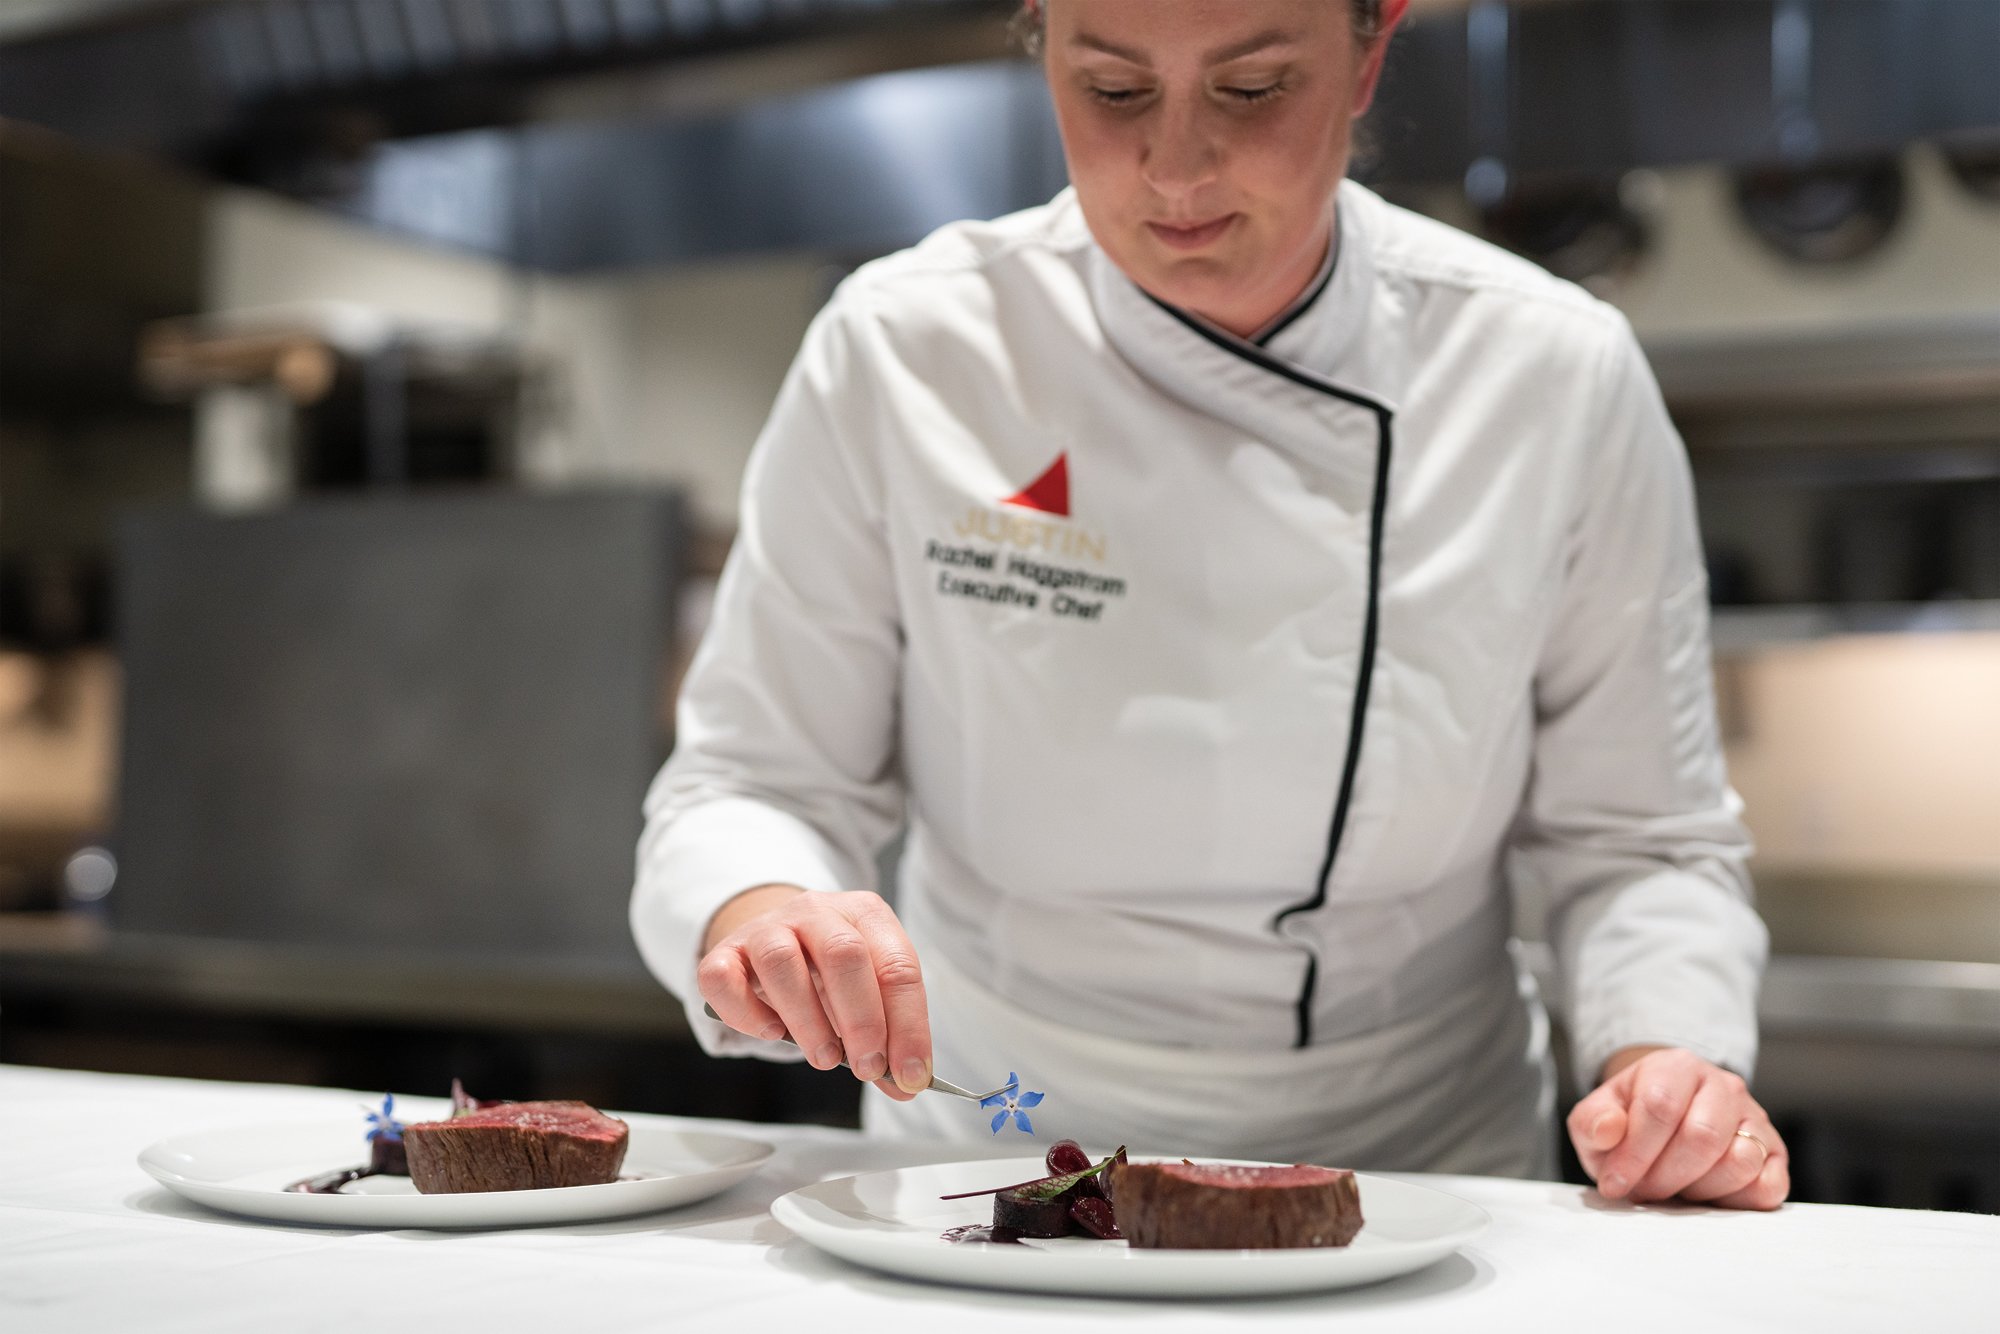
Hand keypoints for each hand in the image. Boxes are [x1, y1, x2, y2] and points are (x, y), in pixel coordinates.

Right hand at [696, 884, 933, 1101]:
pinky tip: (771, 1032)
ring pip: (781, 962)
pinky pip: (724, 977)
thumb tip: (906, 1084)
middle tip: (867, 1066)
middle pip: (843, 954)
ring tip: (825, 1057)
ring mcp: (766, 927)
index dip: (908, 1024)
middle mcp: (816, 912)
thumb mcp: (867, 992)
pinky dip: (746, 1012)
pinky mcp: (724, 951)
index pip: (898, 965)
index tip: (909, 1074)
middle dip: (862, 1019)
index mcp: (865, 914)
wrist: (773, 939)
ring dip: (808, 1020)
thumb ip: (887, 1036)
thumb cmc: (827, 972)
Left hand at [1567, 1046, 1788, 1209]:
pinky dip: (1737, 1201)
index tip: (1615, 1183)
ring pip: (1740, 1161)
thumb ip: (1593, 1122)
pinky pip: (1769, 1186)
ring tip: (1676, 1188)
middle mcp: (1724, 1085)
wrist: (1665, 1118)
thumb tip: (1608, 1129)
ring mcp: (1755, 1118)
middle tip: (1645, 1191)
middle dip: (1665, 1176)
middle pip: (1702, 1137)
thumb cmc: (1630, 1121)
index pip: (1660, 1108)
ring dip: (1700, 1189)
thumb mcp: (1597, 1117)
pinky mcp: (1775, 1153)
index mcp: (1676, 1066)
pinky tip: (1708, 1196)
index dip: (1634, 1154)